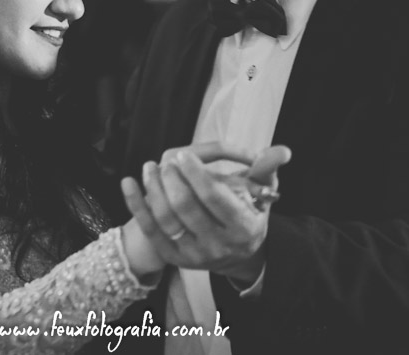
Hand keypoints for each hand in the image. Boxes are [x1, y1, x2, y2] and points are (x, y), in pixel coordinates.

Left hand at [121, 143, 290, 282]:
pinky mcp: (174, 257)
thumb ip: (266, 170)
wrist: (236, 256)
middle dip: (174, 180)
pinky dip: (136, 206)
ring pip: (166, 219)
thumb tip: (281, 150)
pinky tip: (127, 182)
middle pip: (187, 208)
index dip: (198, 175)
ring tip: (149, 166)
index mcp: (242, 228)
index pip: (216, 199)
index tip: (185, 155)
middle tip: (169, 160)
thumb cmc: (248, 215)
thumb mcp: (262, 195)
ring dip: (153, 189)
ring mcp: (194, 255)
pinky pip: (150, 230)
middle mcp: (218, 245)